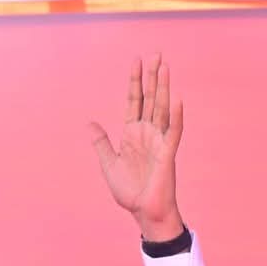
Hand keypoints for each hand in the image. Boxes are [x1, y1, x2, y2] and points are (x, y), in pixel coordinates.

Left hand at [88, 56, 185, 242]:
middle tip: (156, 53)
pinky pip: (173, 131)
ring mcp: (159, 140)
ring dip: (164, 87)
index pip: (134, 100)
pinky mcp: (168, 152)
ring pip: (162, 108)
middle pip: (150, 98)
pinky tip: (177, 98)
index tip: (136, 60)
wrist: (143, 212)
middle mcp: (147, 132)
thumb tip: (89, 122)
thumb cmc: (129, 191)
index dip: (135, 81)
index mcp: (132, 133)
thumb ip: (101, 142)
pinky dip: (175, 115)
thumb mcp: (108, 163)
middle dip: (152, 76)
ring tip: (165, 66)